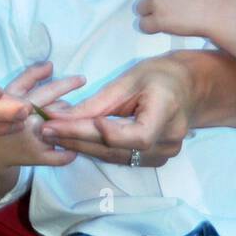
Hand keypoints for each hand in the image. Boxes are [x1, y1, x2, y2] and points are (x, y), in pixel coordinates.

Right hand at [0, 66, 87, 174]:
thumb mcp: (11, 92)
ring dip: (68, 124)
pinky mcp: (38, 158)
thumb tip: (51, 65)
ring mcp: (33, 140)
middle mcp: (26, 120)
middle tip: (62, 109)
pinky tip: (70, 148)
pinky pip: (64, 155)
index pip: (49, 91)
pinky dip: (70, 152)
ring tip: (59, 125)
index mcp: (19, 102)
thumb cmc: (2, 117)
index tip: (82, 80)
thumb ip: (30, 76)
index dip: (68, 84)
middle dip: (65, 106)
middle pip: (60, 108)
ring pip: (64, 127)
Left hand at [36, 55, 196, 166]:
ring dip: (82, 146)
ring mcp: (163, 155)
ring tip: (53, 135)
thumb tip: (63, 116)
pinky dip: (95, 148)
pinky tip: (74, 140)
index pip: (134, 135)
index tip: (68, 123)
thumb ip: (99, 102)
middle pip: (118, 148)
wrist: (190, 88)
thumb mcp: (130, 79)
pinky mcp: (154, 160)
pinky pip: (120, 157)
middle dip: (78, 138)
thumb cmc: (161, 75)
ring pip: (115, 156)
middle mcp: (169, 141)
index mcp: (168, 114)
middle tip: (45, 129)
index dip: (102, 133)